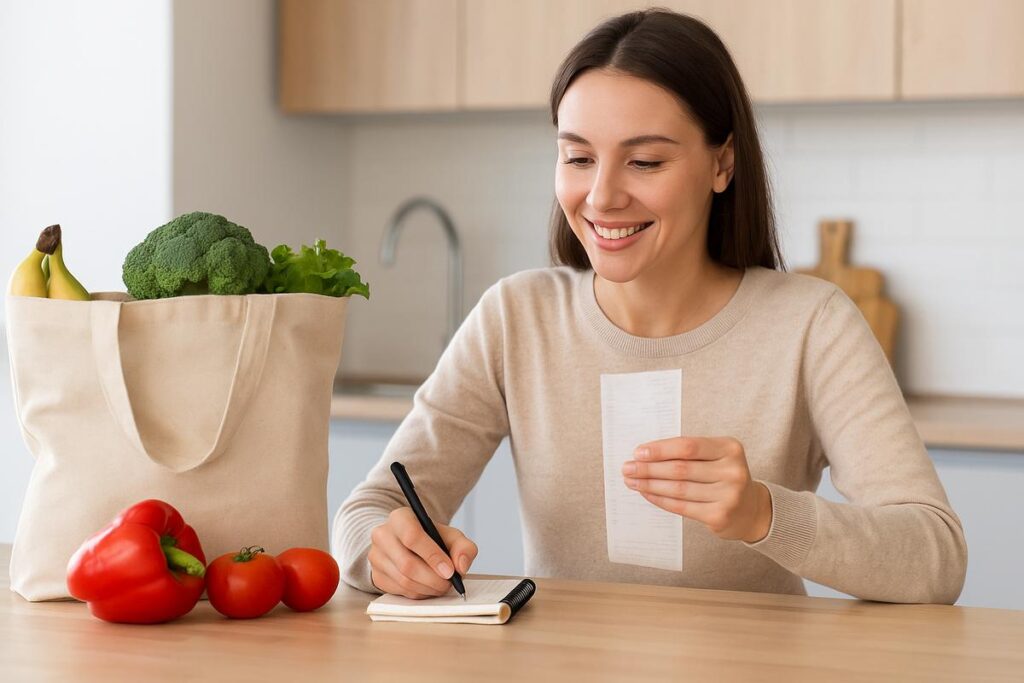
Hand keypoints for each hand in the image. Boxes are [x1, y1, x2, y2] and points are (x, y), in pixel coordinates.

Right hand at [368, 507, 477, 598]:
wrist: (408, 544)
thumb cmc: (431, 538)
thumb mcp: (451, 536)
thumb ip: (463, 548)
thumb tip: (461, 566)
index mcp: (400, 518)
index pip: (412, 537)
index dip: (432, 556)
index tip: (450, 571)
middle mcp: (382, 535)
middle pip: (407, 564)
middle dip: (433, 579)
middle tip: (449, 583)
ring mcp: (376, 557)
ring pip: (403, 580)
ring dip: (427, 588)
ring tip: (441, 585)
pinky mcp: (376, 576)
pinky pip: (399, 591)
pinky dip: (418, 593)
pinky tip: (428, 587)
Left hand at [621, 436, 771, 542]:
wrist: (750, 509)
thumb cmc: (724, 476)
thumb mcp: (716, 457)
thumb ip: (689, 453)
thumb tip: (646, 454)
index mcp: (730, 448)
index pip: (688, 446)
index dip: (660, 449)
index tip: (638, 452)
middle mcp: (732, 471)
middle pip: (680, 469)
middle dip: (649, 468)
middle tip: (627, 468)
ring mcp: (728, 495)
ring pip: (678, 489)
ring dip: (650, 484)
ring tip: (632, 481)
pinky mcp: (719, 516)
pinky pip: (681, 506)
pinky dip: (660, 499)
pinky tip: (646, 493)